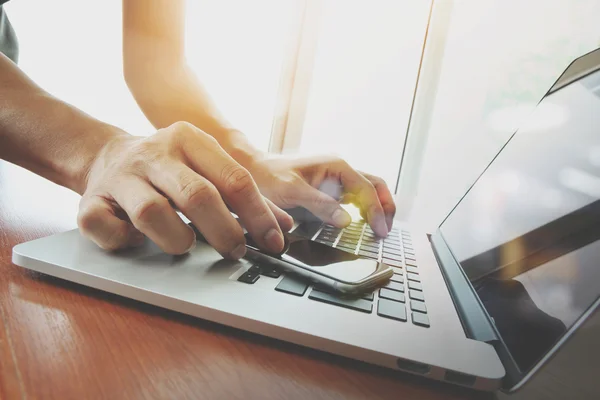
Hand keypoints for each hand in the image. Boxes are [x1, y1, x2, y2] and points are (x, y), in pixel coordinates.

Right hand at [78, 122, 292, 256]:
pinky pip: (107, 229)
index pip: (234, 179)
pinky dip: (126, 242)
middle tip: (236, 252)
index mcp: (189, 140)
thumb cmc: (169, 169)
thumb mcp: (207, 168)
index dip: (258, 215)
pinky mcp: (90, 201)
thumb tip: (283, 226)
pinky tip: (137, 240)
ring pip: (153, 214)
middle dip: (225, 232)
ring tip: (184, 244)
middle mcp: (155, 154)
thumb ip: (243, 195)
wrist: (107, 156)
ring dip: (177, 240)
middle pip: (198, 196)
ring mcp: (121, 177)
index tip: (273, 243)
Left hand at [245, 155, 395, 236]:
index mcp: (336, 166)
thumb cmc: (268, 177)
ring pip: (368, 191)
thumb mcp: (292, 192)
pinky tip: (362, 225)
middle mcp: (340, 170)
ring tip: (379, 229)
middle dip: (385, 207)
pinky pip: (355, 198)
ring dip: (377, 208)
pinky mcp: (330, 189)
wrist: (252, 171)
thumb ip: (320, 205)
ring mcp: (336, 179)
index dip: (376, 211)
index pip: (366, 189)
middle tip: (386, 230)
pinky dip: (364, 211)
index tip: (379, 231)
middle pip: (375, 186)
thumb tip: (346, 220)